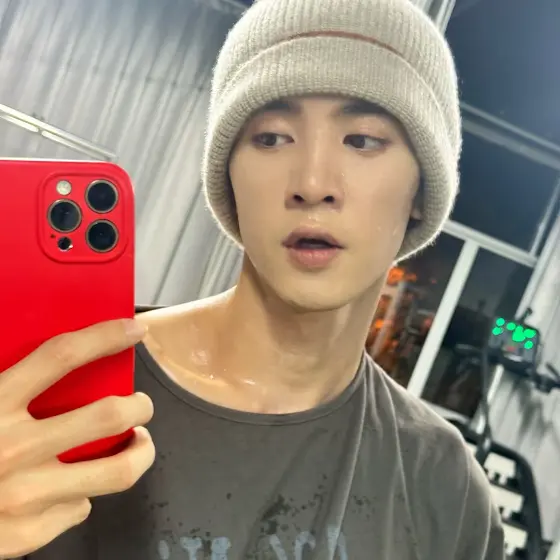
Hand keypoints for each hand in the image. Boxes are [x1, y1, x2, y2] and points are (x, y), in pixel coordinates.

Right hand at [0, 319, 154, 557]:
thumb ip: (5, 382)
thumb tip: (45, 361)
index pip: (61, 356)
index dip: (105, 337)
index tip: (134, 330)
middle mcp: (12, 449)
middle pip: (108, 415)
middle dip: (139, 406)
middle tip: (140, 405)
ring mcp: (23, 497)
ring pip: (117, 471)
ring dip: (140, 453)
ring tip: (139, 443)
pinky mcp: (25, 535)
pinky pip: (80, 508)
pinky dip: (83, 496)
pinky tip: (74, 490)